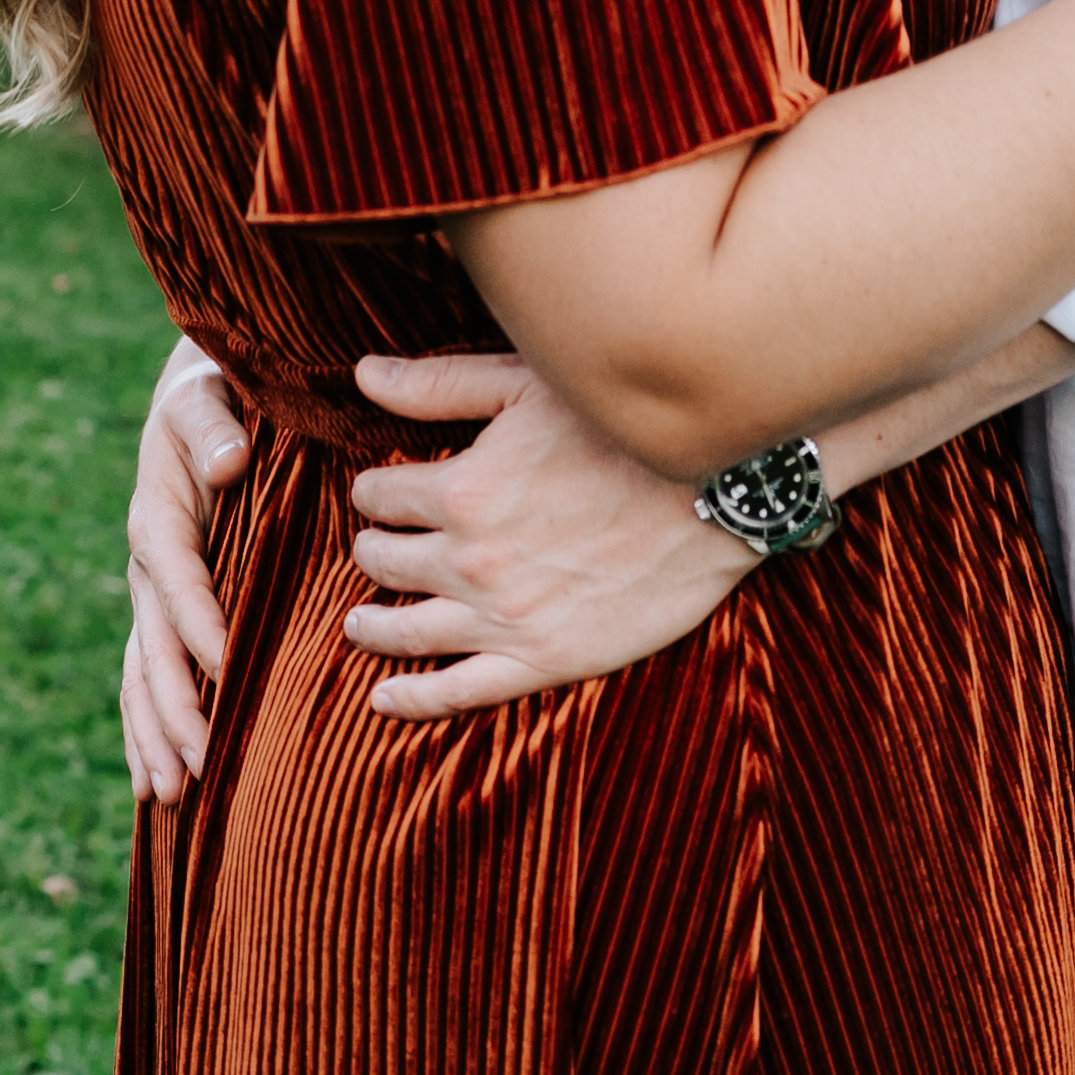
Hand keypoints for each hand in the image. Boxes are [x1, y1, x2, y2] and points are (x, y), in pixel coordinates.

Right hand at [123, 337, 248, 806]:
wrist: (199, 392)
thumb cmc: (214, 389)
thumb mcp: (206, 391)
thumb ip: (212, 424)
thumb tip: (228, 461)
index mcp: (159, 513)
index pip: (177, 575)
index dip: (199, 620)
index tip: (227, 665)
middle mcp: (147, 563)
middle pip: (152, 645)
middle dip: (173, 707)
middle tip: (196, 766)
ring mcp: (150, 593)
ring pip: (142, 675)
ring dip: (152, 735)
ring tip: (165, 794)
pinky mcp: (162, 610)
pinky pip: (147, 677)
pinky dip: (145, 730)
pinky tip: (150, 783)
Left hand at [341, 349, 755, 721]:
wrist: (717, 490)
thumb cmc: (623, 426)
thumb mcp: (526, 386)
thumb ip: (437, 385)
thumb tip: (361, 375)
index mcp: (462, 489)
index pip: (380, 495)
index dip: (375, 489)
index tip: (384, 488)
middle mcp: (471, 560)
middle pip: (384, 560)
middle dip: (372, 548)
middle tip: (377, 545)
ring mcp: (506, 617)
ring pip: (407, 629)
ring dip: (372, 624)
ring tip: (357, 622)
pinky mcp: (545, 659)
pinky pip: (458, 692)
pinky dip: (412, 699)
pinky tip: (385, 698)